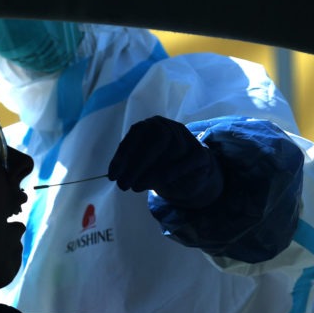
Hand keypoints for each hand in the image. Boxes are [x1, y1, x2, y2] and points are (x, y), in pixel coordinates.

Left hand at [108, 116, 222, 208]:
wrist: (191, 173)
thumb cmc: (160, 167)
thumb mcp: (143, 166)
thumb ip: (133, 167)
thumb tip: (117, 176)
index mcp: (151, 125)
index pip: (137, 133)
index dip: (123, 155)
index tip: (113, 175)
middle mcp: (168, 126)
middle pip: (156, 139)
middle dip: (137, 164)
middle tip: (124, 186)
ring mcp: (187, 138)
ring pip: (172, 148)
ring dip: (152, 170)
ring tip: (137, 187)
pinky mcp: (200, 154)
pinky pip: (187, 161)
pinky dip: (172, 172)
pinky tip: (159, 185)